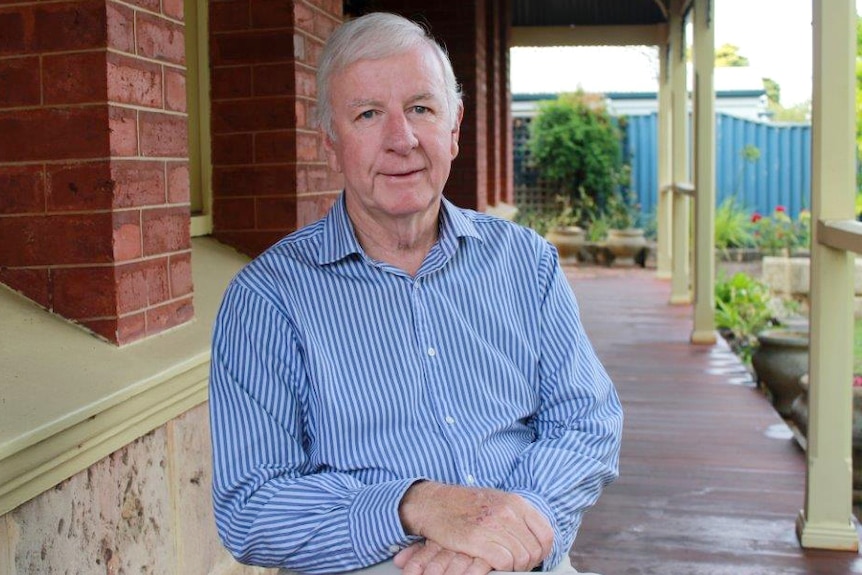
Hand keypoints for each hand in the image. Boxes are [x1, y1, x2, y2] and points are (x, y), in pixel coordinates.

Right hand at [398, 482, 552, 571]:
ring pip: (521, 558)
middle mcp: (507, 513)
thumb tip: (535, 537)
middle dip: (528, 562)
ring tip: (504, 564)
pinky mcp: (477, 540)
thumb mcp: (497, 500)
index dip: (543, 550)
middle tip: (516, 564)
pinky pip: (503, 562)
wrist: (435, 503)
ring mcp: (492, 525)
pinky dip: (502, 568)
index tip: (534, 556)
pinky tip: (493, 563)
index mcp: (515, 502)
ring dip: (514, 566)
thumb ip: (517, 515)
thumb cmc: (466, 503)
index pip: (546, 534)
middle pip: (534, 550)